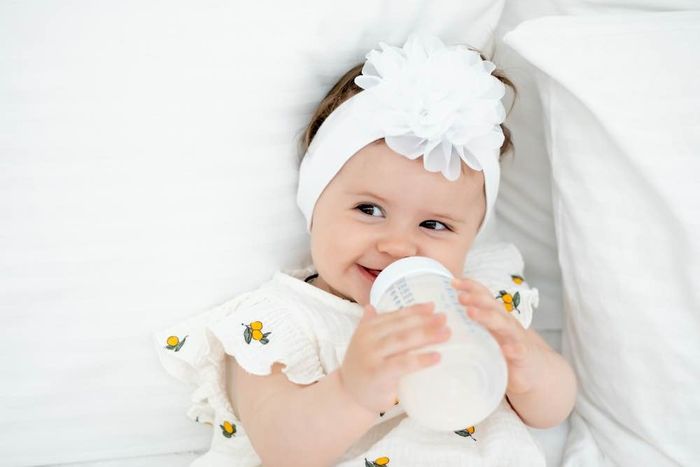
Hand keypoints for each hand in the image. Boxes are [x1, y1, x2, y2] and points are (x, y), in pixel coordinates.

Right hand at [339, 302, 450, 412]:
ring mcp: (371, 355)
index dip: (415, 310)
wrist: (349, 395)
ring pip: (404, 340)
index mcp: (367, 328)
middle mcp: (367, 338)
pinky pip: (404, 364)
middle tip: (445, 319)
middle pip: (402, 325)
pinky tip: (437, 357)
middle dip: (425, 321)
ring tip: (446, 334)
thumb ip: (370, 325)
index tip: (433, 306)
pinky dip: (422, 359)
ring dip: (428, 335)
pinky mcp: (378, 374)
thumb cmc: (363, 368)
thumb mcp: (363, 343)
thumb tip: (372, 306)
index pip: (395, 315)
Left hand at [452, 278, 541, 395]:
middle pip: (491, 306)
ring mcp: (515, 338)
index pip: (483, 296)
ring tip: (471, 312)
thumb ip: (467, 329)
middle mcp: (505, 323)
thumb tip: (439, 322)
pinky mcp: (523, 357)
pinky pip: (519, 351)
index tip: (453, 281)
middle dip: (475, 298)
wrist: (535, 371)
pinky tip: (506, 349)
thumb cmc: (504, 351)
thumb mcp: (485, 336)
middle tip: (459, 296)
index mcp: (494, 316)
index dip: (470, 286)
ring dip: (487, 316)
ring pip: (503, 324)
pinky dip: (513, 349)